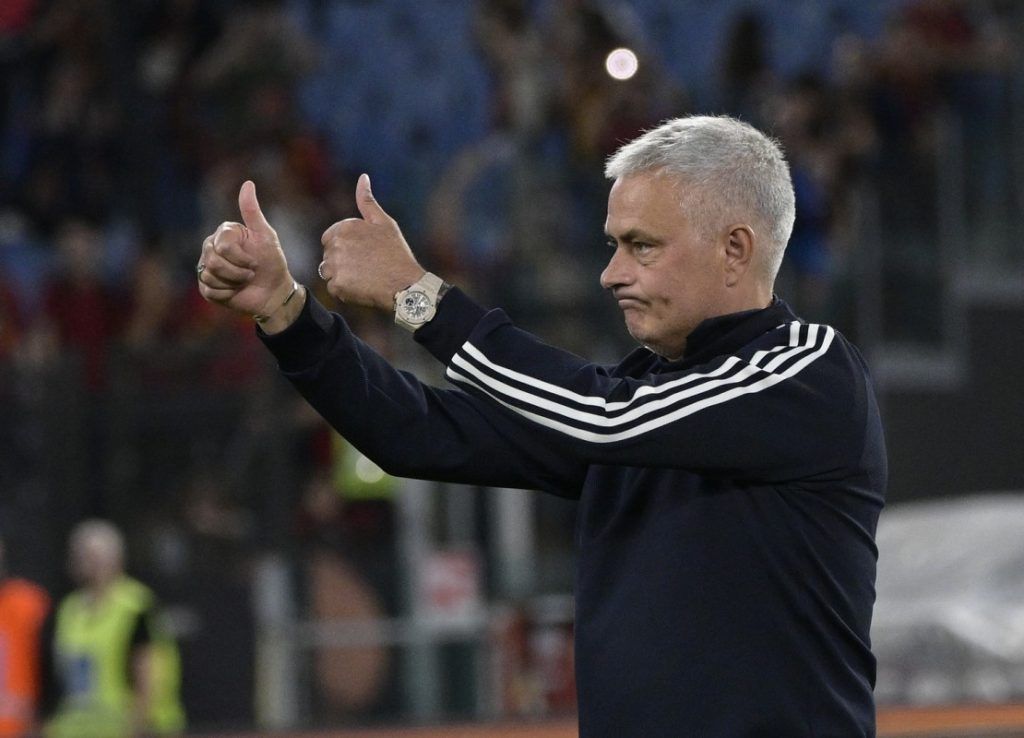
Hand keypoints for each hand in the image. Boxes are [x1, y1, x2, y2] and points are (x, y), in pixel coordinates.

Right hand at [197, 181, 293, 317]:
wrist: (273, 292)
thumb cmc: (271, 262)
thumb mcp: (266, 236)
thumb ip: (253, 212)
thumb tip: (248, 183)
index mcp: (224, 233)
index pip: (223, 246)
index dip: (241, 258)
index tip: (255, 261)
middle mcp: (211, 248)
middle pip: (214, 261)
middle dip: (238, 272)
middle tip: (250, 273)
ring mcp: (206, 267)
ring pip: (210, 276)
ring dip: (233, 283)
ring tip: (243, 281)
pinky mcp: (205, 286)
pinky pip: (209, 290)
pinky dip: (226, 294)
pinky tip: (235, 291)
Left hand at [319, 173, 424, 310]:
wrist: (406, 284)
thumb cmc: (397, 253)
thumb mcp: (384, 223)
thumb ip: (367, 201)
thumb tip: (363, 177)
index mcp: (344, 228)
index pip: (329, 239)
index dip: (345, 247)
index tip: (362, 254)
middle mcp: (336, 245)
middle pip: (328, 256)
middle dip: (342, 262)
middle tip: (366, 267)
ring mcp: (335, 266)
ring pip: (329, 272)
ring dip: (342, 277)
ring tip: (364, 278)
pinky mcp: (337, 286)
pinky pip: (334, 289)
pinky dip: (345, 291)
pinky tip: (362, 289)